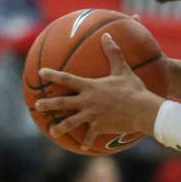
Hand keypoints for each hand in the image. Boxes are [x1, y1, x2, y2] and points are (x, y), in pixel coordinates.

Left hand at [35, 33, 165, 148]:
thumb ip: (113, 52)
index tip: (41, 73)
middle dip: (48, 104)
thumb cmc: (134, 89)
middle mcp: (87, 101)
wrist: (142, 110)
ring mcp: (92, 115)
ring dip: (60, 128)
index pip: (67, 79)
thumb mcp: (123, 69)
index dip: (52, 75)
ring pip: (71, 123)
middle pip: (63, 103)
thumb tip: (107, 35)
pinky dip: (86, 141)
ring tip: (52, 132)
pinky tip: (83, 146)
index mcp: (90, 86)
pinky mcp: (99, 127)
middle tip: (37, 105)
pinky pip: (90, 136)